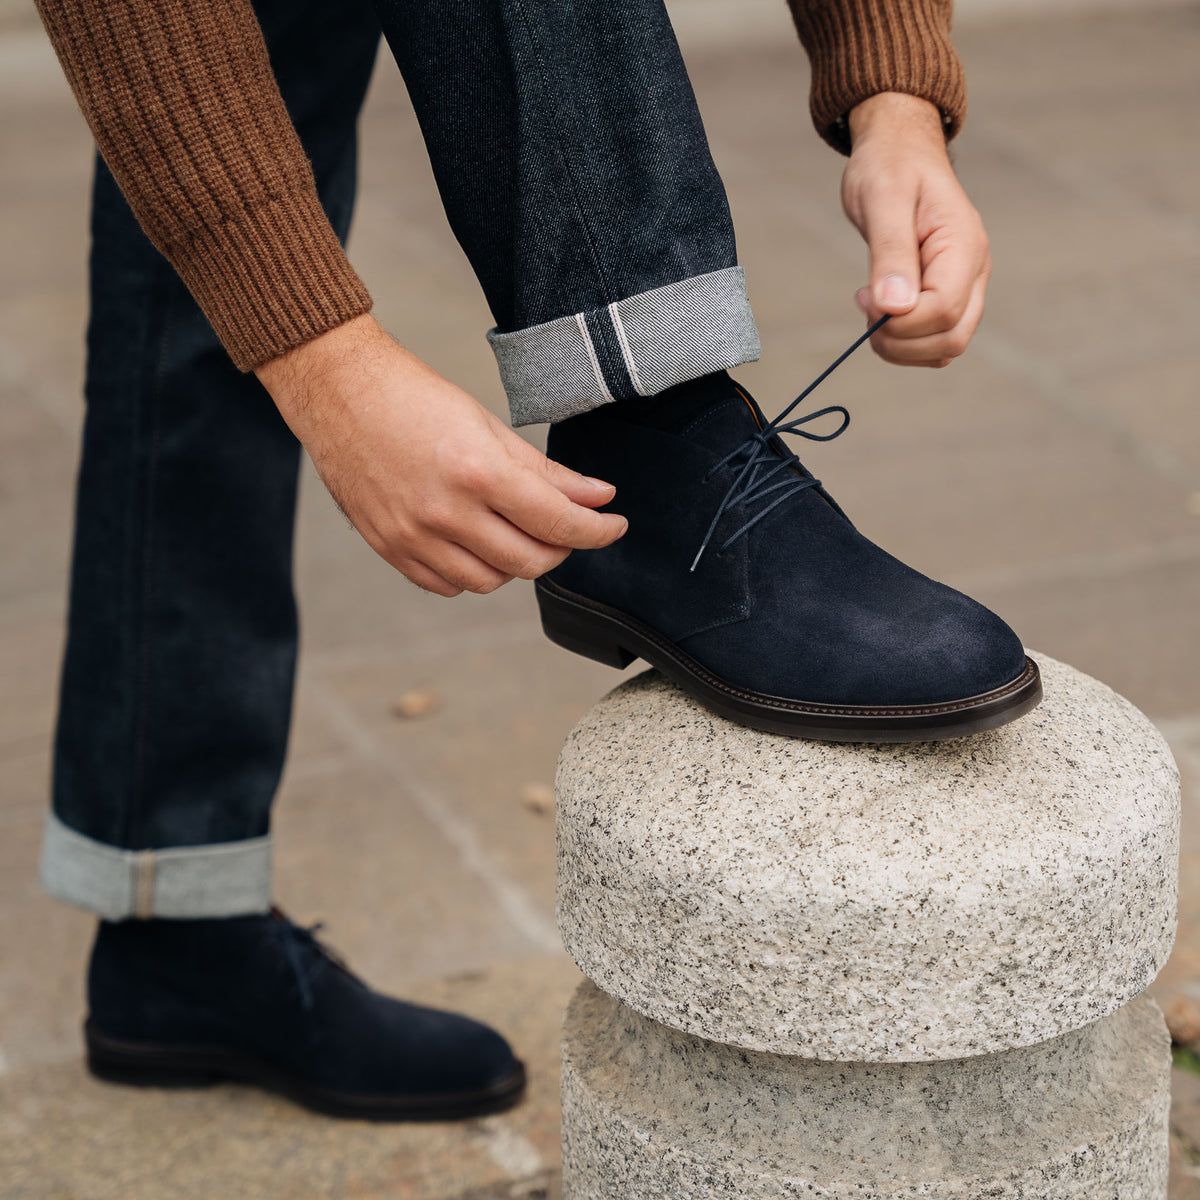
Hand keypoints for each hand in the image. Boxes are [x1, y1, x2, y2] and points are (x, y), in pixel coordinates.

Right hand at [256, 315, 626, 596]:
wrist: (339, 393)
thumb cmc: (414, 398)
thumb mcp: (490, 427)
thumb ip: (548, 472)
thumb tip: (600, 497)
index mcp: (477, 471)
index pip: (558, 523)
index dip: (597, 531)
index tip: (614, 525)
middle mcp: (445, 511)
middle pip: (529, 562)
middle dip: (560, 549)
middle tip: (566, 528)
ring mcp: (413, 536)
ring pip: (489, 581)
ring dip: (515, 563)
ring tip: (515, 530)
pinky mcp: (389, 548)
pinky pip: (447, 585)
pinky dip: (471, 573)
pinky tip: (475, 542)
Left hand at [841, 92, 990, 367]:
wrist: (900, 152)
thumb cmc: (890, 167)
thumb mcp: (882, 200)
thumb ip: (890, 253)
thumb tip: (894, 307)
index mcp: (964, 245)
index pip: (943, 309)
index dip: (900, 321)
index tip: (862, 297)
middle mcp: (974, 271)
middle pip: (951, 338)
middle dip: (900, 341)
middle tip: (864, 307)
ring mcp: (966, 286)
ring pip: (946, 347)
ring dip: (902, 347)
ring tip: (871, 309)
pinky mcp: (950, 295)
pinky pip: (936, 341)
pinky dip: (906, 343)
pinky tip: (882, 314)